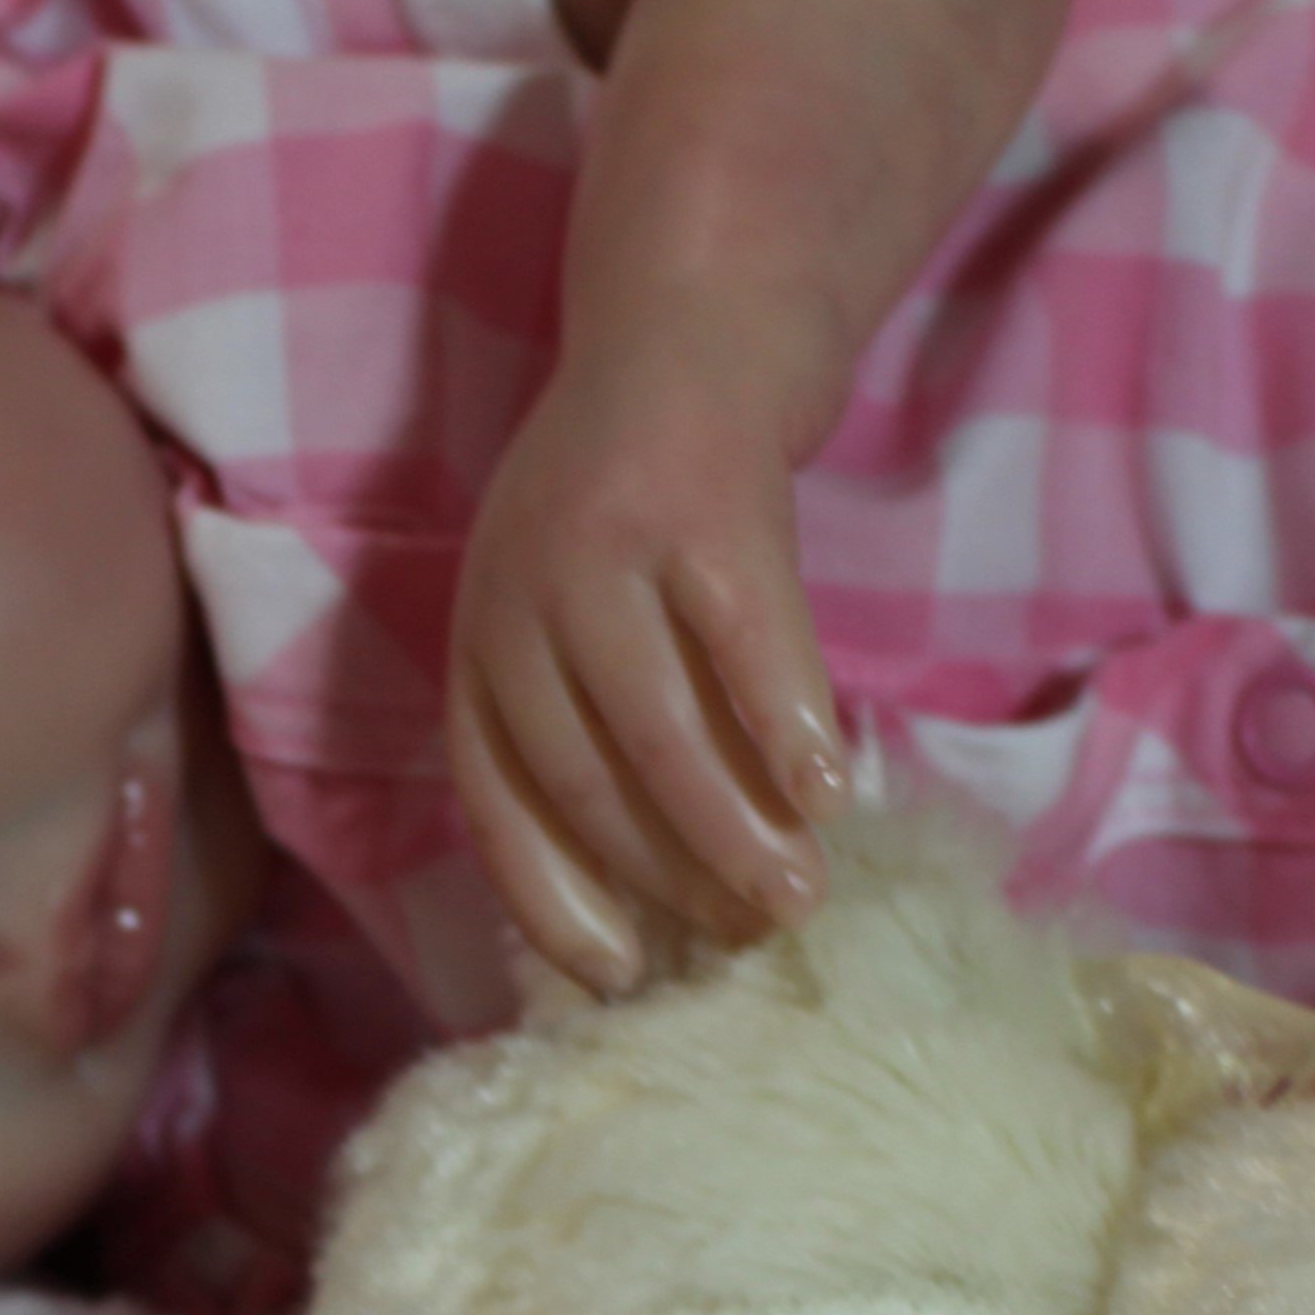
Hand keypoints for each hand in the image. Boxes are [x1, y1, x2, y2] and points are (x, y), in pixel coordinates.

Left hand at [447, 308, 851, 996]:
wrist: (691, 337)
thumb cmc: (640, 518)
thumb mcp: (572, 616)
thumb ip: (593, 734)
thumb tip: (658, 909)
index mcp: (481, 640)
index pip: (496, 795)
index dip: (551, 894)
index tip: (617, 977)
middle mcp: (517, 596)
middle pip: (582, 774)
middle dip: (666, 875)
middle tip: (746, 942)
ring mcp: (603, 546)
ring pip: (659, 725)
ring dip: (731, 828)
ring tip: (800, 897)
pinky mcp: (702, 503)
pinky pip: (747, 638)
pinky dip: (788, 721)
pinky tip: (833, 791)